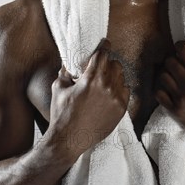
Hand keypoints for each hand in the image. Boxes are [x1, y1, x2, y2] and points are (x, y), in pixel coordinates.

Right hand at [46, 38, 129, 158]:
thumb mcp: (58, 88)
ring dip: (114, 76)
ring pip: (122, 77)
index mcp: (91, 79)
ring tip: (104, 81)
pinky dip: (119, 89)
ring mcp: (116, 99)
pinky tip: (110, 93)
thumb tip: (69, 63)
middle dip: (108, 63)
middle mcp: (106, 86)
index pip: (103, 54)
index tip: (105, 43)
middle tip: (101, 67)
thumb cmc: (62, 114)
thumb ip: (65, 72)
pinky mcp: (121, 110)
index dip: (104, 46)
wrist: (69, 140)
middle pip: (115, 64)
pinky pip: (126, 91)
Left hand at [155, 41, 184, 153]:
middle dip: (173, 60)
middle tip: (177, 64)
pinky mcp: (176, 112)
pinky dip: (161, 90)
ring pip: (163, 76)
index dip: (181, 46)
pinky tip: (168, 91)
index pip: (184, 51)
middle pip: (170, 62)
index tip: (181, 48)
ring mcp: (181, 99)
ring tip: (172, 77)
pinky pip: (159, 94)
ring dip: (167, 74)